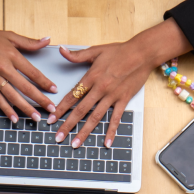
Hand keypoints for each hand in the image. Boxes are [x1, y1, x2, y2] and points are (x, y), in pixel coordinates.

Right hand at [0, 9, 57, 122]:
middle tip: (51, 109)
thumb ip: (29, 42)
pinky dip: (6, 110)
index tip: (54, 90)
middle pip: (26, 87)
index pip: (33, 72)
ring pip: (13, 96)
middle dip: (40, 99)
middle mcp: (4, 68)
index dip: (45, 82)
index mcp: (12, 55)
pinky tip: (14, 118)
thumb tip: (47, 40)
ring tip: (36, 117)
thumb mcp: (9, 35)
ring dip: (26, 108)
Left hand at [49, 19, 191, 148]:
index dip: (60, 109)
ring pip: (95, 117)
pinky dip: (111, 132)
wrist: (142, 53)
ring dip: (84, 132)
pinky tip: (106, 143)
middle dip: (68, 125)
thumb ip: (77, 55)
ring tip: (75, 144)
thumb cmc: (120, 51)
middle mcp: (100, 89)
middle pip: (80, 110)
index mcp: (91, 77)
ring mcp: (112, 96)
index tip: (51, 119)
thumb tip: (61, 50)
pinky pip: (116, 119)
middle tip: (58, 137)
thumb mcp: (96, 50)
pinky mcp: (123, 100)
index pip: (71, 96)